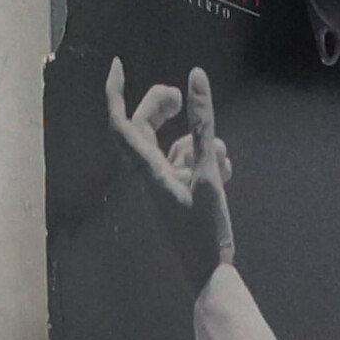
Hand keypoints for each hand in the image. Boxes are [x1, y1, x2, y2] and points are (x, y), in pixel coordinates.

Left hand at [106, 57, 234, 290]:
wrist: (207, 275)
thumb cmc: (204, 229)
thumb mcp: (207, 170)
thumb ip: (202, 123)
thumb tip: (195, 76)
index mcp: (145, 170)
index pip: (120, 122)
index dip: (115, 91)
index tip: (119, 64)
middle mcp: (146, 175)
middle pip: (143, 128)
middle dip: (161, 107)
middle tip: (180, 95)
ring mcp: (160, 186)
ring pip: (169, 146)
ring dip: (195, 140)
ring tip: (220, 153)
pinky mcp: (175, 195)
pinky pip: (182, 165)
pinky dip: (201, 159)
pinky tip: (224, 170)